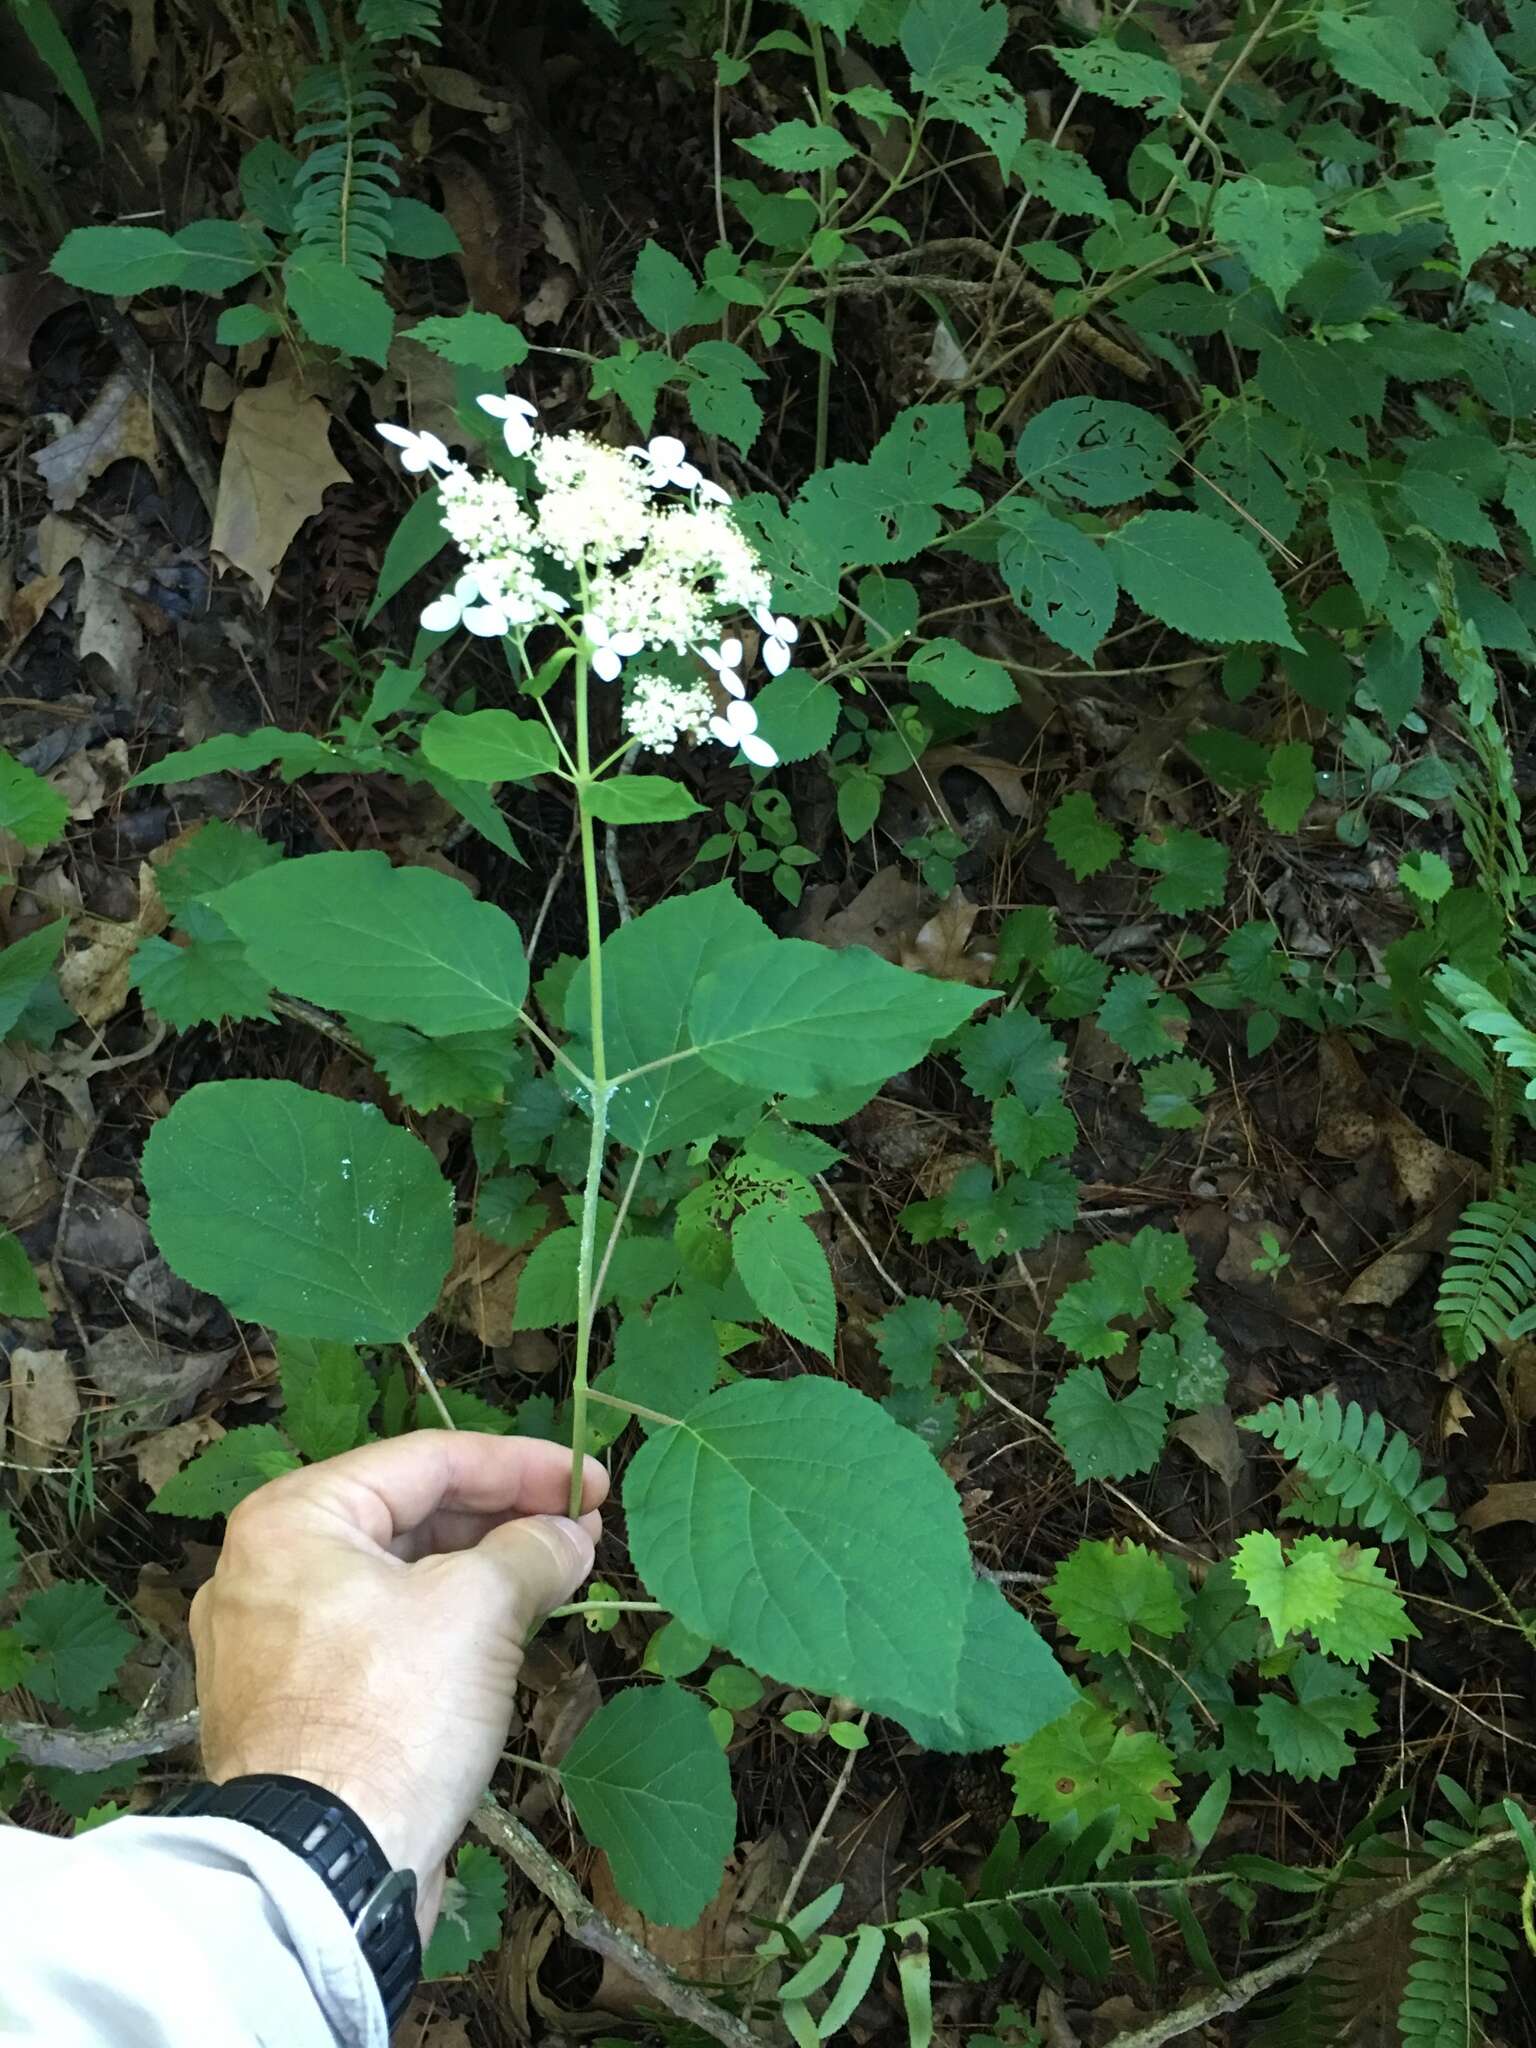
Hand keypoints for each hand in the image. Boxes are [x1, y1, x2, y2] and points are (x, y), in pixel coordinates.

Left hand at [189, 1431, 607, 1934]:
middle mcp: (265, 1571)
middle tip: (582, 1527)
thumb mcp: (478, 1609)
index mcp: (292, 1521)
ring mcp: (273, 1645)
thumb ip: (532, 1550)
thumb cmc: (392, 1714)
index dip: (520, 1464)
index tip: (590, 1479)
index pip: (426, 1460)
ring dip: (481, 1574)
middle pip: (408, 1517)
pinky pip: (380, 1639)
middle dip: (503, 1519)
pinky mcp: (294, 1708)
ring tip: (558, 1575)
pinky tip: (503, 1635)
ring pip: (397, 1581)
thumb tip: (569, 1535)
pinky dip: (443, 1627)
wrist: (324, 1875)